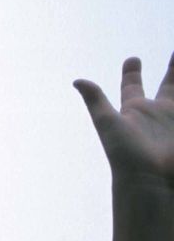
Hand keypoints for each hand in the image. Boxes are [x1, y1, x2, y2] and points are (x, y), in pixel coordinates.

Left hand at [75, 54, 173, 182]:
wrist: (151, 180)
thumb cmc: (125, 153)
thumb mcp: (108, 122)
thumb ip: (96, 100)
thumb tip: (77, 80)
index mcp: (135, 109)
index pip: (132, 86)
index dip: (132, 72)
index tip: (133, 60)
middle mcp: (158, 114)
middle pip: (168, 86)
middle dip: (173, 69)